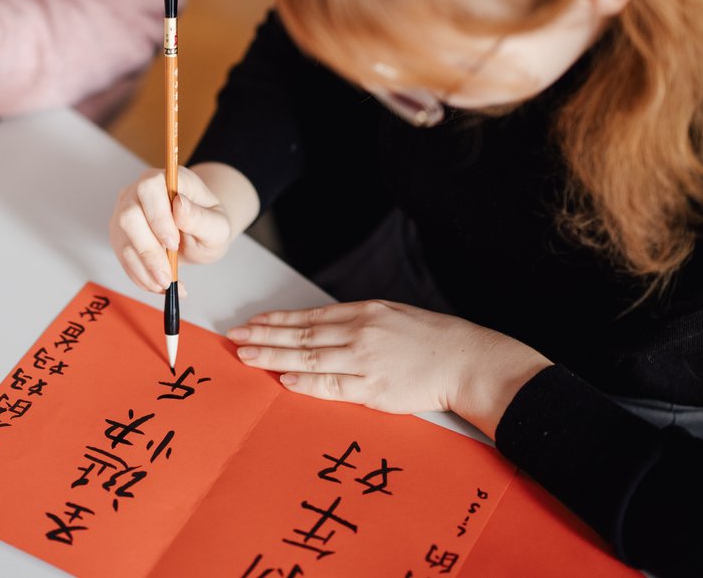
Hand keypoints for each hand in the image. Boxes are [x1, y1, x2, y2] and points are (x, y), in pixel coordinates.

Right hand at [109, 166, 233, 293]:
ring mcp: (126, 211)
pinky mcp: (120, 233)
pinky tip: (156, 284)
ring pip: (122, 240)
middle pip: (129, 216)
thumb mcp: (218, 226)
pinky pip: (122, 256)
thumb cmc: (208, 226)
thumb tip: (180, 206)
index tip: (173, 244)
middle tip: (167, 276)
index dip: (157, 216)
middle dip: (148, 251)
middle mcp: (140, 191)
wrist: (198, 236)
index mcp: (168, 179)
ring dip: (143, 268)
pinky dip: (139, 275)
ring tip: (165, 284)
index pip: (150, 187)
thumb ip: (201, 218)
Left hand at [227, 300, 551, 433]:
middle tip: (236, 338)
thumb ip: (354, 321)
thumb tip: (316, 329)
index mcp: (363, 312)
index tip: (252, 322)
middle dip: (265, 337)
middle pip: (302, 336)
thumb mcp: (389, 315)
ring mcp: (366, 362)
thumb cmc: (429, 339)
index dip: (277, 320)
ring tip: (249, 356)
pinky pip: (333, 386)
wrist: (465, 361)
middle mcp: (360, 333)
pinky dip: (306, 383)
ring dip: (275, 358)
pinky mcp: (375, 390)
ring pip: (310, 359)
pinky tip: (284, 380)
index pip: (309, 317)